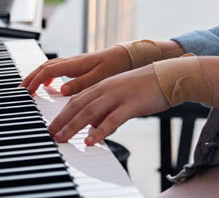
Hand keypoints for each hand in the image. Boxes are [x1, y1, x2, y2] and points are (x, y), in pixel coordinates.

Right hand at [20, 46, 131, 95]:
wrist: (127, 57)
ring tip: (29, 87)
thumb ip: (81, 84)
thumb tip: (61, 89)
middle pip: (45, 67)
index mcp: (76, 64)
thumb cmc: (116, 67)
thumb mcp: (100, 78)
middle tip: (20, 90)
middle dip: (31, 78)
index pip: (48, 70)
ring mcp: (74, 63)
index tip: (27, 91)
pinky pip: (57, 68)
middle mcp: (72, 62)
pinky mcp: (78, 66)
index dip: (35, 80)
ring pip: (49, 67)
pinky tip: (49, 84)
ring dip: (37, 76)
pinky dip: (48, 75)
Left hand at [48, 65, 169, 146]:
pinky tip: (91, 141)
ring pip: (90, 111)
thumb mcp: (121, 95)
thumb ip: (106, 109)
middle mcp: (107, 88)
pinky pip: (113, 119)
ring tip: (62, 139)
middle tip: (50, 134)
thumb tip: (93, 126)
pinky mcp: (132, 104)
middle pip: (78, 104)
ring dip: (73, 126)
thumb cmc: (146, 88)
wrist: (169, 76)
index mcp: (103, 85)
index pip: (76, 99)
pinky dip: (100, 131)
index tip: (51, 126)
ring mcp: (118, 95)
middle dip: (61, 120)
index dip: (61, 113)